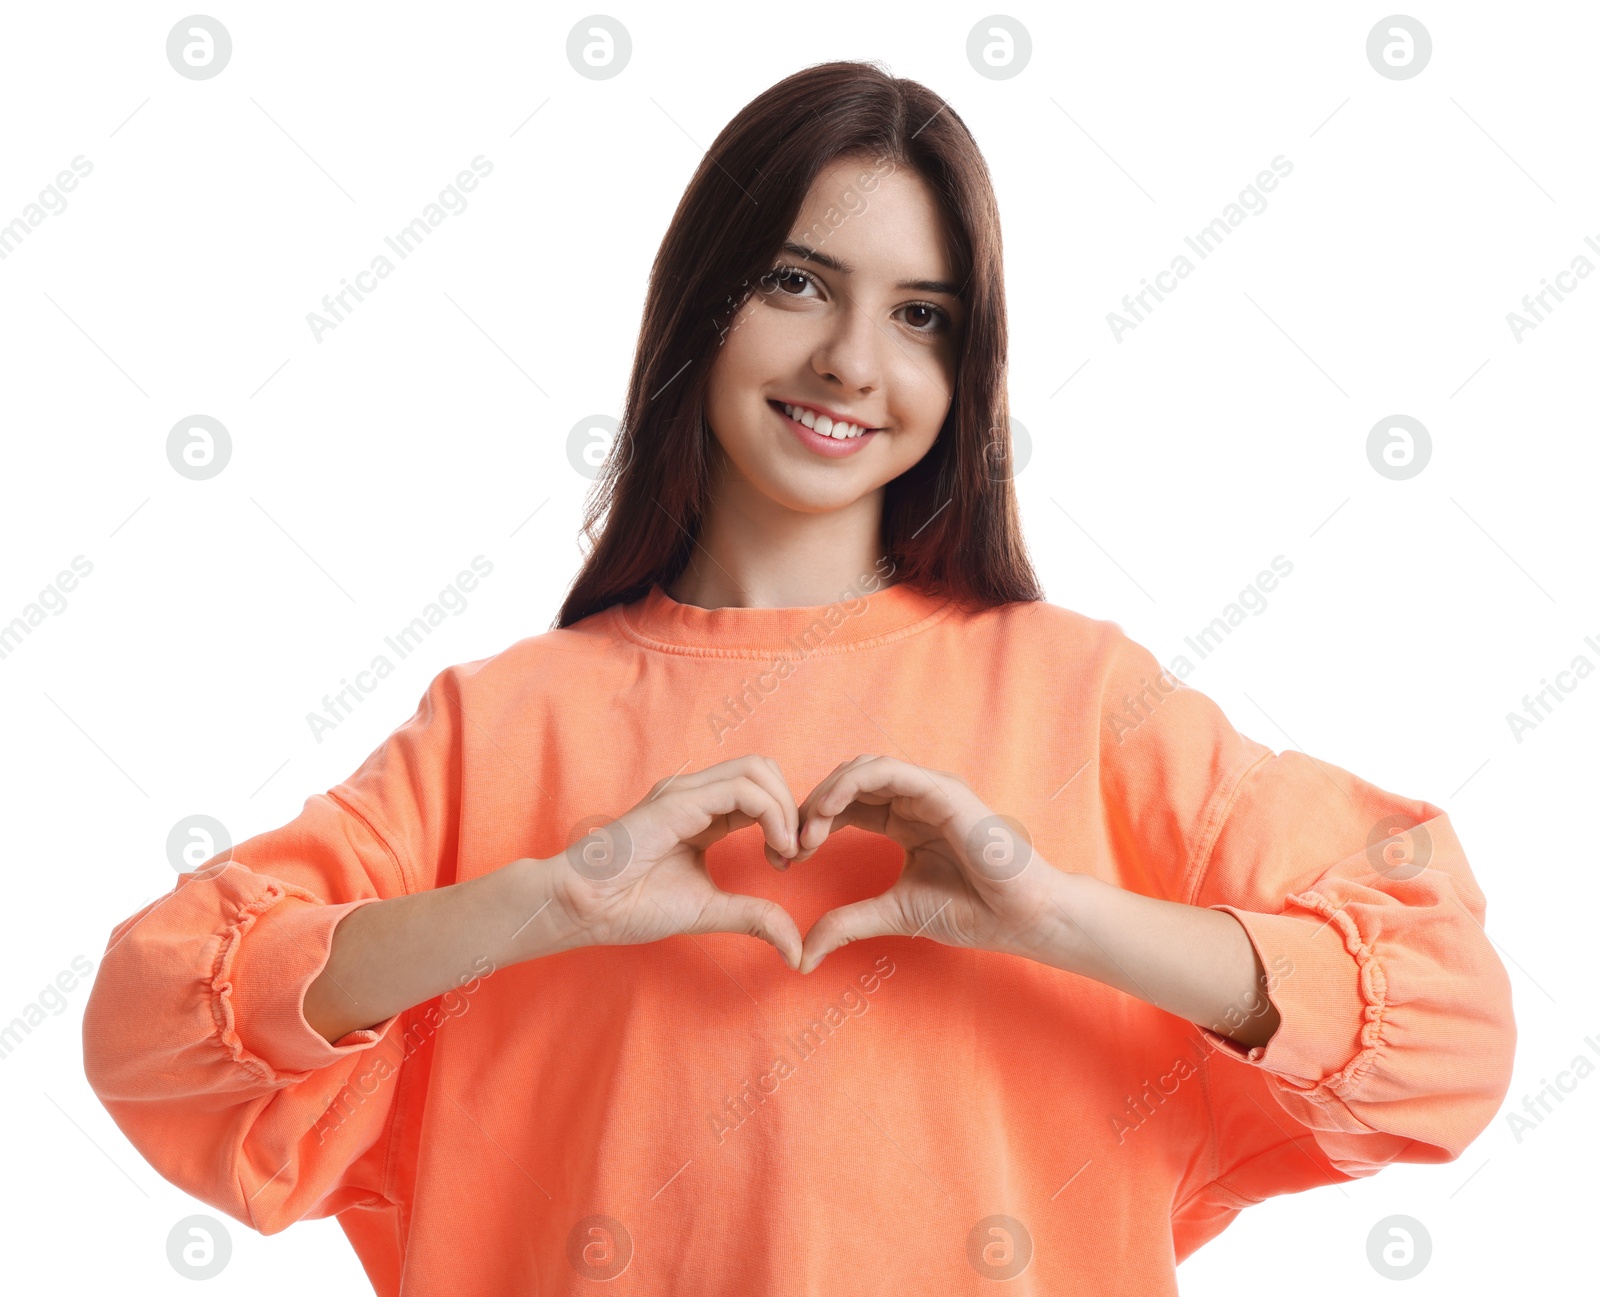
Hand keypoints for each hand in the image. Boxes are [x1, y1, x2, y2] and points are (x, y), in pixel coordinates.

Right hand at [546, 755, 802, 967]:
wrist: (584, 907)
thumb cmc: (632, 905)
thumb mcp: (711, 910)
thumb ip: (754, 917)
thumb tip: (797, 951)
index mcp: (702, 812)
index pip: (760, 791)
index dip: (787, 820)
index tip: (790, 862)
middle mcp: (696, 793)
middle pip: (764, 769)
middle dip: (793, 805)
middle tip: (794, 853)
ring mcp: (686, 792)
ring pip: (758, 769)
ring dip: (785, 807)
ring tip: (786, 851)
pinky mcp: (679, 801)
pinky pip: (742, 789)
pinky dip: (772, 813)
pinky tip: (774, 848)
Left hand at [789, 755, 1059, 973]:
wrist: (1019, 917)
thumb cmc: (969, 911)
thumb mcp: (891, 913)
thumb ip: (846, 923)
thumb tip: (803, 954)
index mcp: (904, 821)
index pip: (845, 806)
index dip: (810, 825)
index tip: (786, 859)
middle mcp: (914, 799)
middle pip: (847, 783)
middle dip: (810, 808)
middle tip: (788, 846)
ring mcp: (928, 791)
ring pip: (862, 769)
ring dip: (825, 795)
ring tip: (806, 832)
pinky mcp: (941, 790)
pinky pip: (886, 771)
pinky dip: (850, 784)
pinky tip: (826, 811)